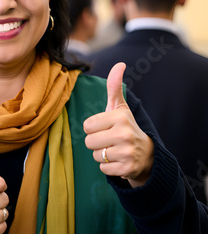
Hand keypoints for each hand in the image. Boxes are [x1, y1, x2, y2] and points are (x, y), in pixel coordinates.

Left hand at [84, 62, 153, 187]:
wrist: (146, 154)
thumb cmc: (125, 127)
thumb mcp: (120, 107)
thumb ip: (115, 86)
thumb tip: (119, 64)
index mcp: (119, 117)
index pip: (87, 125)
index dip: (94, 128)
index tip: (106, 128)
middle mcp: (124, 134)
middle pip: (89, 142)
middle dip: (97, 143)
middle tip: (110, 141)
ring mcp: (127, 152)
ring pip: (96, 156)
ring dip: (102, 155)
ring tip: (114, 150)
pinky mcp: (127, 169)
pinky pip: (103, 169)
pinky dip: (108, 167)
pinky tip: (119, 161)